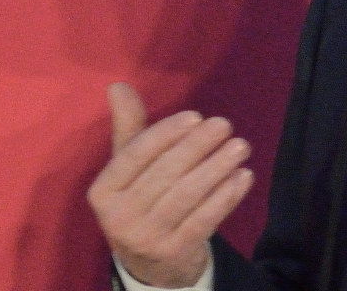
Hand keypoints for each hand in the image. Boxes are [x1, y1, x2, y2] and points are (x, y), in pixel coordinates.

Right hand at [87, 83, 254, 287]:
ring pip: (187, 196)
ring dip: (217, 168)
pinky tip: (243, 176)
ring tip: (240, 146)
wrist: (148, 262)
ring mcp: (146, 238)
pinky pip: (205, 220)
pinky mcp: (174, 252)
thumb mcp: (128, 168)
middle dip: (198, 146)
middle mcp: (119, 217)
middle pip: (164, 174)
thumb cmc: (140, 199)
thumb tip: (118, 85)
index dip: (165, 134)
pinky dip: (226, 196)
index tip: (195, 116)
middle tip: (225, 125)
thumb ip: (128, 127)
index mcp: (103, 191)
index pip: (134, 156)